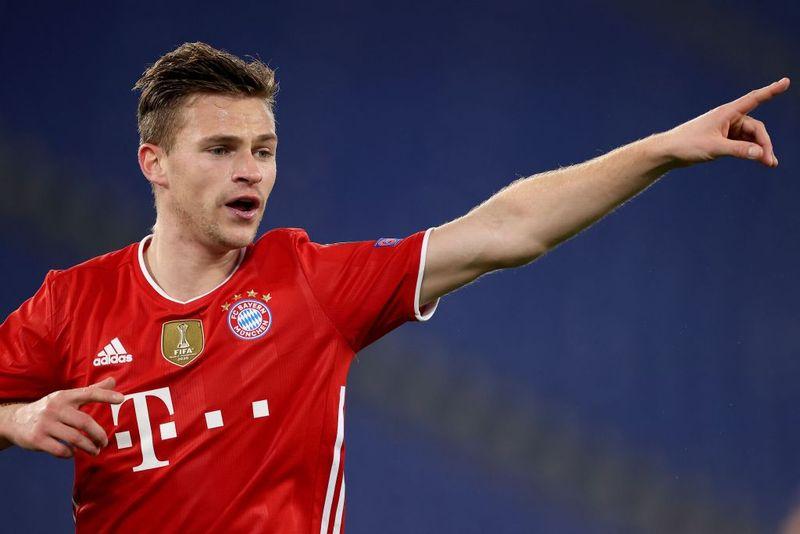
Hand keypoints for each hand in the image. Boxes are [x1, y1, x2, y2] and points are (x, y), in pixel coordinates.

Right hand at [6, 377, 123, 458]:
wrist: (15, 421)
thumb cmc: (50, 408)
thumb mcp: (67, 396)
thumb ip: (91, 390)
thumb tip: (114, 381)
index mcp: (65, 396)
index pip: (89, 393)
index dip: (105, 395)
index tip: (121, 399)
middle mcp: (56, 408)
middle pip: (85, 422)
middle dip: (99, 435)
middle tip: (104, 443)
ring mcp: (46, 424)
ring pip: (75, 438)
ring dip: (89, 447)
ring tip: (95, 451)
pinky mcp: (37, 439)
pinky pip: (60, 449)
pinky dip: (70, 453)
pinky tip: (73, 452)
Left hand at [663, 77, 789, 167]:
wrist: (668, 152)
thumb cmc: (687, 145)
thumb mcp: (715, 148)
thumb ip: (738, 150)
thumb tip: (760, 154)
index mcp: (726, 113)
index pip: (754, 99)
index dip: (771, 91)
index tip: (786, 82)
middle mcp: (728, 118)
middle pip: (756, 128)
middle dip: (764, 143)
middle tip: (770, 161)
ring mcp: (726, 129)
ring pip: (750, 137)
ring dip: (759, 149)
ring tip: (768, 163)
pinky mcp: (722, 139)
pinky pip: (742, 143)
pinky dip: (750, 151)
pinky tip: (758, 160)